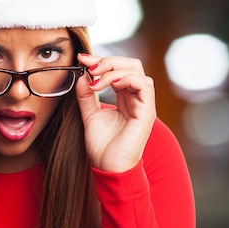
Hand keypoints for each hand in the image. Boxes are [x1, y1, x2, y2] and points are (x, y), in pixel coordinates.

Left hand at [75, 53, 155, 172]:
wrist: (109, 168)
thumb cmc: (102, 147)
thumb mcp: (89, 116)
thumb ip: (86, 96)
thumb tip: (81, 76)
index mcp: (124, 98)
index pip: (118, 69)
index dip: (101, 61)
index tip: (81, 60)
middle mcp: (136, 98)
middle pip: (130, 65)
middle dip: (108, 61)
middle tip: (89, 66)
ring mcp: (143, 104)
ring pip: (137, 71)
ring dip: (114, 69)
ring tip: (96, 79)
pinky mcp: (147, 111)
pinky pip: (144, 84)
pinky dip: (126, 78)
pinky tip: (107, 84)